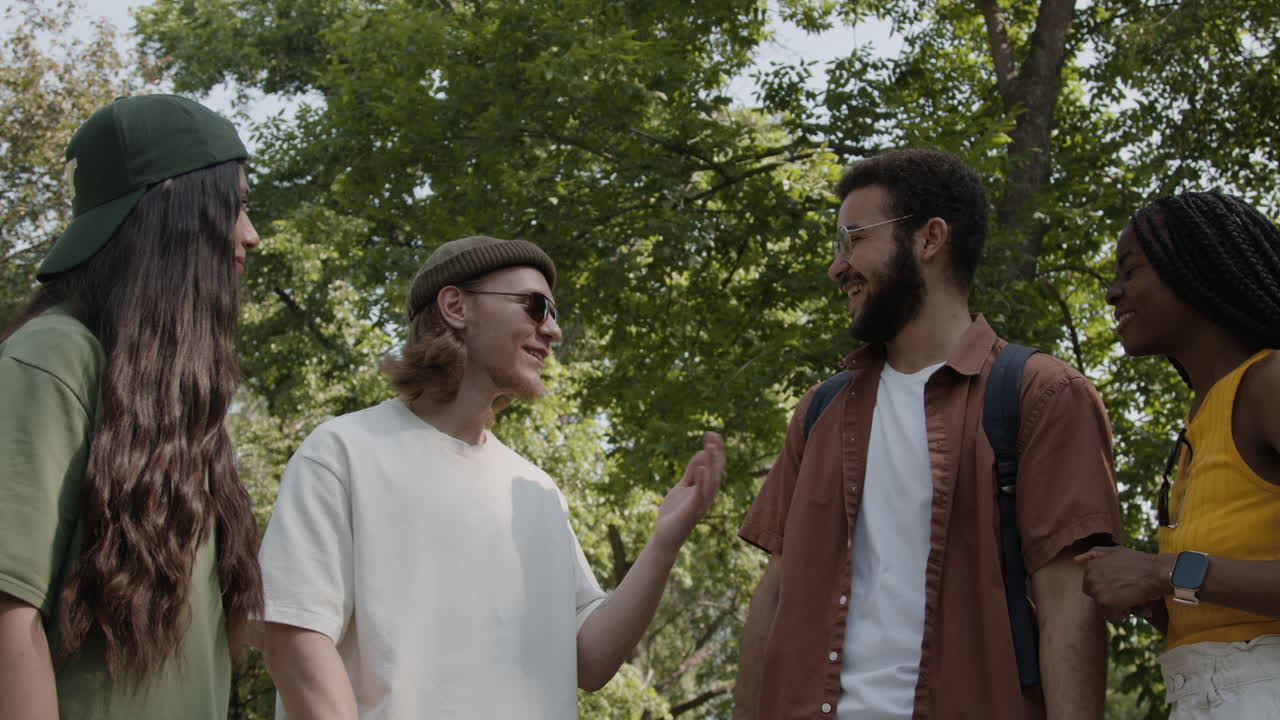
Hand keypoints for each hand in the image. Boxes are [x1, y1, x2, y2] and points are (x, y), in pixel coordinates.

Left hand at [652, 432, 724, 553]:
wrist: (665, 535)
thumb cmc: (675, 512)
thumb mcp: (683, 486)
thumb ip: (692, 472)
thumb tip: (702, 453)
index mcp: (706, 488)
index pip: (715, 466)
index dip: (715, 449)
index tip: (710, 433)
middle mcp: (708, 495)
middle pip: (716, 470)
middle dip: (715, 453)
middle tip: (712, 435)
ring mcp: (702, 503)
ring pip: (712, 480)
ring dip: (711, 463)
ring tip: (710, 447)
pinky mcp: (693, 510)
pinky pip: (700, 494)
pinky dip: (701, 480)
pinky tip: (701, 468)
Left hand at [1075, 546, 1171, 623]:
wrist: (1155, 573)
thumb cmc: (1139, 563)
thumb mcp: (1114, 551)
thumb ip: (1094, 554)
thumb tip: (1075, 561)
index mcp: (1089, 566)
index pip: (1092, 586)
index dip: (1108, 588)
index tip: (1121, 585)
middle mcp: (1089, 577)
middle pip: (1096, 597)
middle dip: (1110, 598)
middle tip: (1127, 593)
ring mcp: (1095, 590)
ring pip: (1103, 608)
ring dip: (1118, 607)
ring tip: (1132, 598)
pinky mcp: (1104, 602)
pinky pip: (1110, 617)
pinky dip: (1122, 615)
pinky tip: (1132, 605)